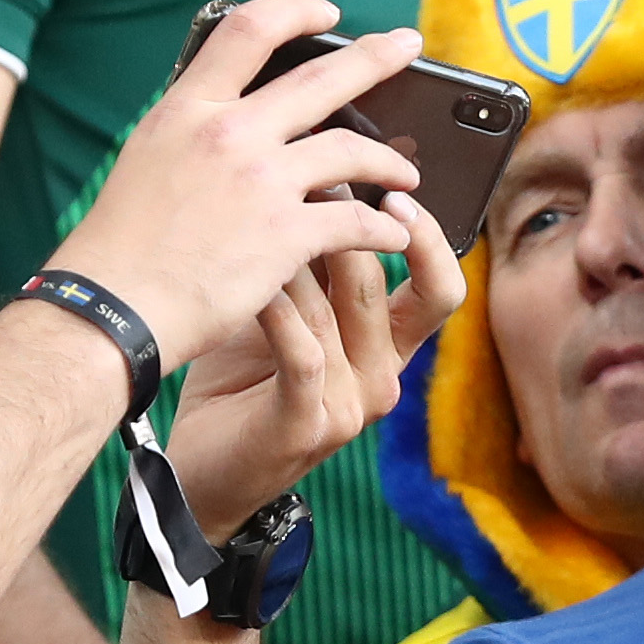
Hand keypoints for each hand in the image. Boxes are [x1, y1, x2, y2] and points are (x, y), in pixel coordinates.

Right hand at [42, 0, 441, 367]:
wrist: (111, 308)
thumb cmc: (120, 245)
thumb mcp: (147, 157)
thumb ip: (192, 129)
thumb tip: (229, 115)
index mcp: (188, 108)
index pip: (249, 30)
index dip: (295, 11)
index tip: (326, 12)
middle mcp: (229, 132)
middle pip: (322, 77)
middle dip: (375, 56)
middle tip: (407, 43)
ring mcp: (261, 181)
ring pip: (352, 149)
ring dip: (390, 160)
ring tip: (406, 172)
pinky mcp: (285, 235)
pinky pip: (356, 220)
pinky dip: (384, 227)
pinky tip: (394, 234)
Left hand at [166, 201, 458, 532]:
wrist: (201, 467)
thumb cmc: (240, 377)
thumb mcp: (289, 311)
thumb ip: (315, 263)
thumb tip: (330, 176)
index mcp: (389, 348)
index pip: (442, 289)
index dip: (428, 238)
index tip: (395, 189)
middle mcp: (382, 379)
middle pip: (382, 286)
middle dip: (342, 227)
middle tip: (306, 185)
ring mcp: (348, 407)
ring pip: (333, 310)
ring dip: (288, 264)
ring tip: (251, 226)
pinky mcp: (307, 426)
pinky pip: (302, 351)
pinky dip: (275, 310)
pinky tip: (248, 283)